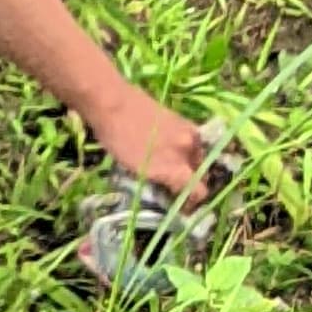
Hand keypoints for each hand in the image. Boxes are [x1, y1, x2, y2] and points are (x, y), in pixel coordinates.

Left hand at [96, 85, 208, 201]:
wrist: (110, 102)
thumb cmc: (123, 138)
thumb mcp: (145, 169)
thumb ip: (171, 182)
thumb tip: (186, 195)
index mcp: (186, 154)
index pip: (200, 189)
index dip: (191, 203)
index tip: (180, 210)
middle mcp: (191, 141)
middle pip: (199, 172)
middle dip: (189, 185)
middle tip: (169, 193)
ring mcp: (184, 127)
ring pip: (191, 158)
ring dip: (183, 170)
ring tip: (162, 175)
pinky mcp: (175, 119)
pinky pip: (183, 144)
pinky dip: (177, 154)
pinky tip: (157, 155)